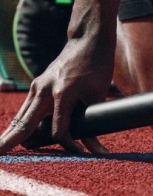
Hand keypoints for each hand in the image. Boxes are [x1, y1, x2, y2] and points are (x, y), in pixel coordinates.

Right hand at [0, 36, 113, 153]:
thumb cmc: (97, 66)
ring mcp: (37, 86)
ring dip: (10, 135)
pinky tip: (9, 137)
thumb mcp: (99, 94)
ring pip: (20, 116)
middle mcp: (45, 89)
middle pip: (25, 123)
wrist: (87, 40)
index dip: (69, 145)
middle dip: (12, 141)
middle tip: (0, 156)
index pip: (60, 129)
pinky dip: (18, 124)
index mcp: (64, 92)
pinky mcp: (36, 85)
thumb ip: (93, 121)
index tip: (80, 153)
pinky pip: (25, 109)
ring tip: (0, 152)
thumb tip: (96, 149)